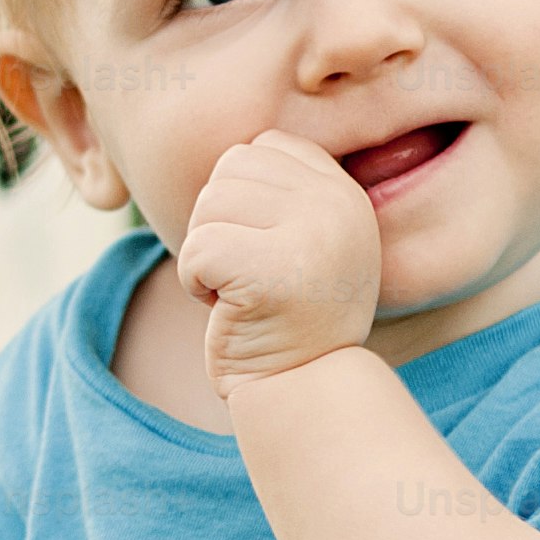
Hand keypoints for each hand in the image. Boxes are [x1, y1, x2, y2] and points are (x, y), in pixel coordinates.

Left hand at [174, 130, 379, 392]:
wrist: (302, 390)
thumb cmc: (286, 317)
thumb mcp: (302, 240)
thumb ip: (281, 192)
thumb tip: (229, 157)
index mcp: (345, 193)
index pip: (262, 148)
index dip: (240, 201)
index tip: (263, 250)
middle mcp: (338, 205)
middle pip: (229, 171)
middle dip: (218, 226)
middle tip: (248, 277)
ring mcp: (312, 235)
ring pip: (209, 205)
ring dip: (206, 255)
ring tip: (243, 292)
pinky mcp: (272, 271)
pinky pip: (197, 249)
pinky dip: (195, 284)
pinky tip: (229, 309)